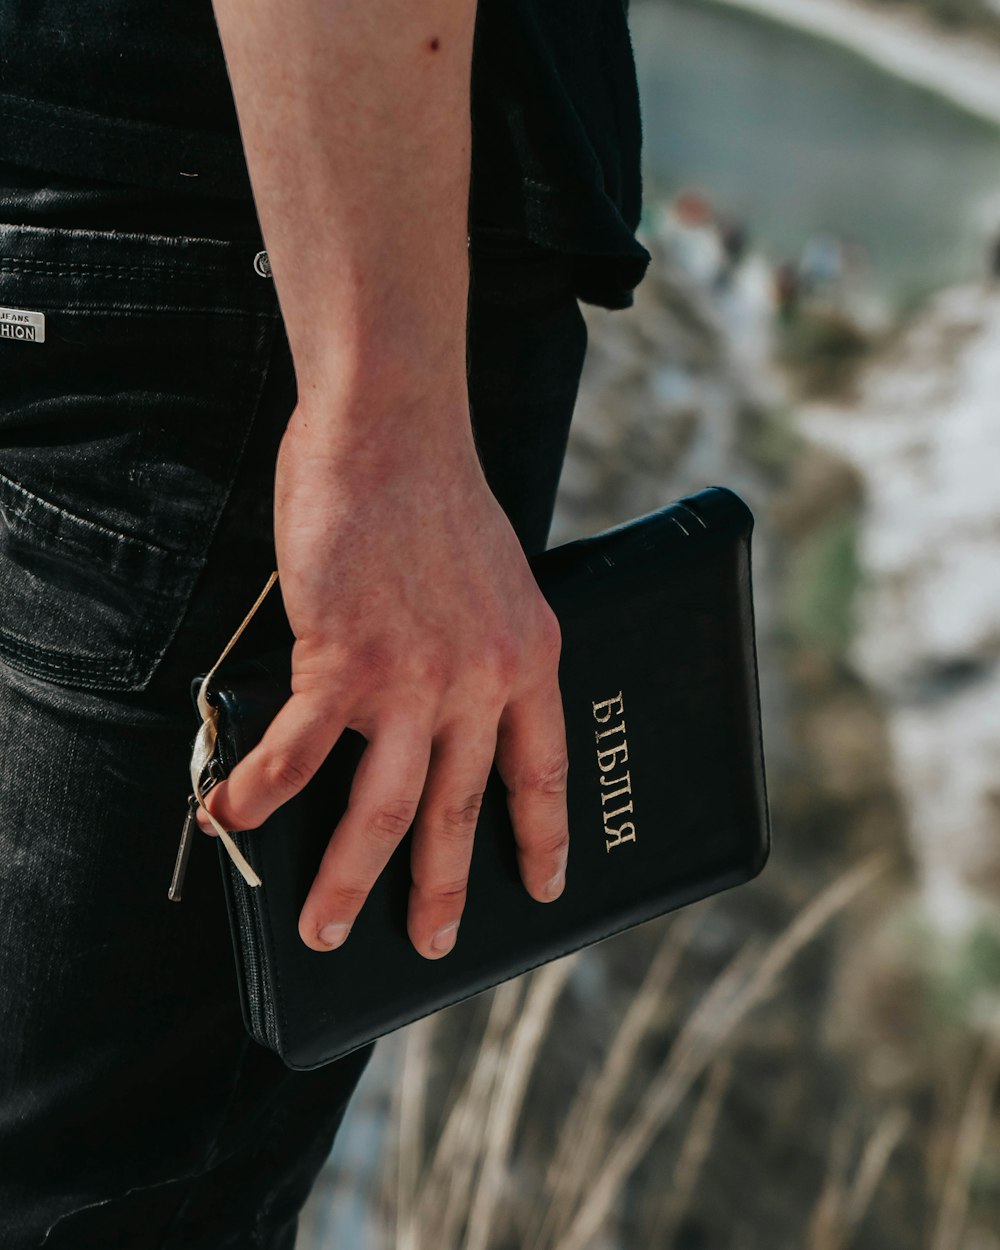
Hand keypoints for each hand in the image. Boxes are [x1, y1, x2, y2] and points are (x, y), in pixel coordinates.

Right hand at [196, 390, 568, 958]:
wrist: (393, 430)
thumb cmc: (437, 496)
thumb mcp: (498, 581)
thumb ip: (479, 651)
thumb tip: (436, 712)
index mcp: (529, 660)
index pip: (542, 772)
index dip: (542, 836)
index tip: (545, 886)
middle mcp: (479, 682)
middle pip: (458, 811)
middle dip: (440, 890)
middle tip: (431, 944)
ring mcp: (412, 678)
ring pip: (383, 808)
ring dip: (348, 880)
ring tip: (326, 928)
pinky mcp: (343, 660)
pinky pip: (298, 751)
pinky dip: (261, 793)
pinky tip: (233, 821)